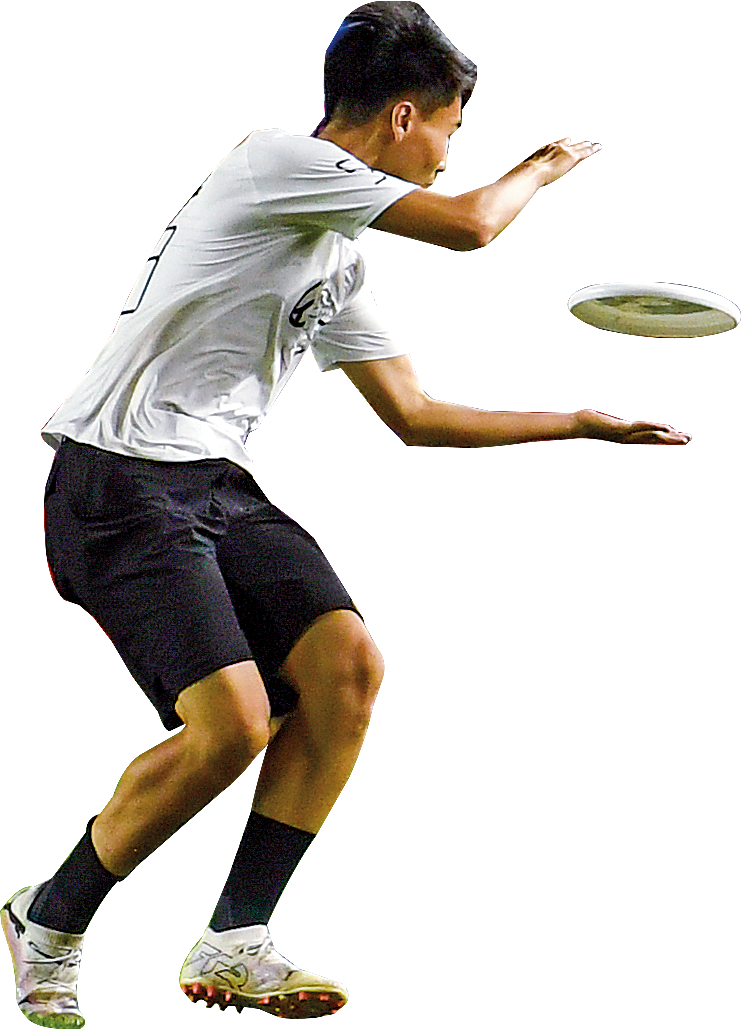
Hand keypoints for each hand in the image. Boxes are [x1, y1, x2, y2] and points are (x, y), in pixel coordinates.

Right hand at [523, 139, 600, 186]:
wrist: (533, 171)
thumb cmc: (526, 176)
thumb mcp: (526, 175)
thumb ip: (526, 177)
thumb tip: (518, 185)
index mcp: (544, 151)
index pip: (554, 147)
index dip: (558, 146)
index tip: (561, 143)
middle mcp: (555, 148)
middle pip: (565, 145)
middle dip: (570, 144)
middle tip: (574, 141)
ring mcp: (564, 151)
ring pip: (577, 147)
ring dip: (585, 146)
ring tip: (592, 145)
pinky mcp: (571, 156)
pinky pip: (584, 152)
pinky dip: (592, 149)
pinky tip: (598, 147)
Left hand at [571, 409, 688, 443]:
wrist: (581, 425)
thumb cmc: (592, 424)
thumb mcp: (607, 424)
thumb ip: (614, 425)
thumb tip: (618, 424)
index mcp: (629, 437)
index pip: (651, 439)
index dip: (666, 438)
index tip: (680, 438)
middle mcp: (630, 438)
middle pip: (655, 440)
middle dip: (671, 440)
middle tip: (688, 440)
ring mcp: (627, 435)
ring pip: (651, 437)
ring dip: (667, 438)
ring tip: (681, 438)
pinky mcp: (623, 429)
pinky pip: (642, 429)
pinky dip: (655, 429)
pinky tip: (665, 429)